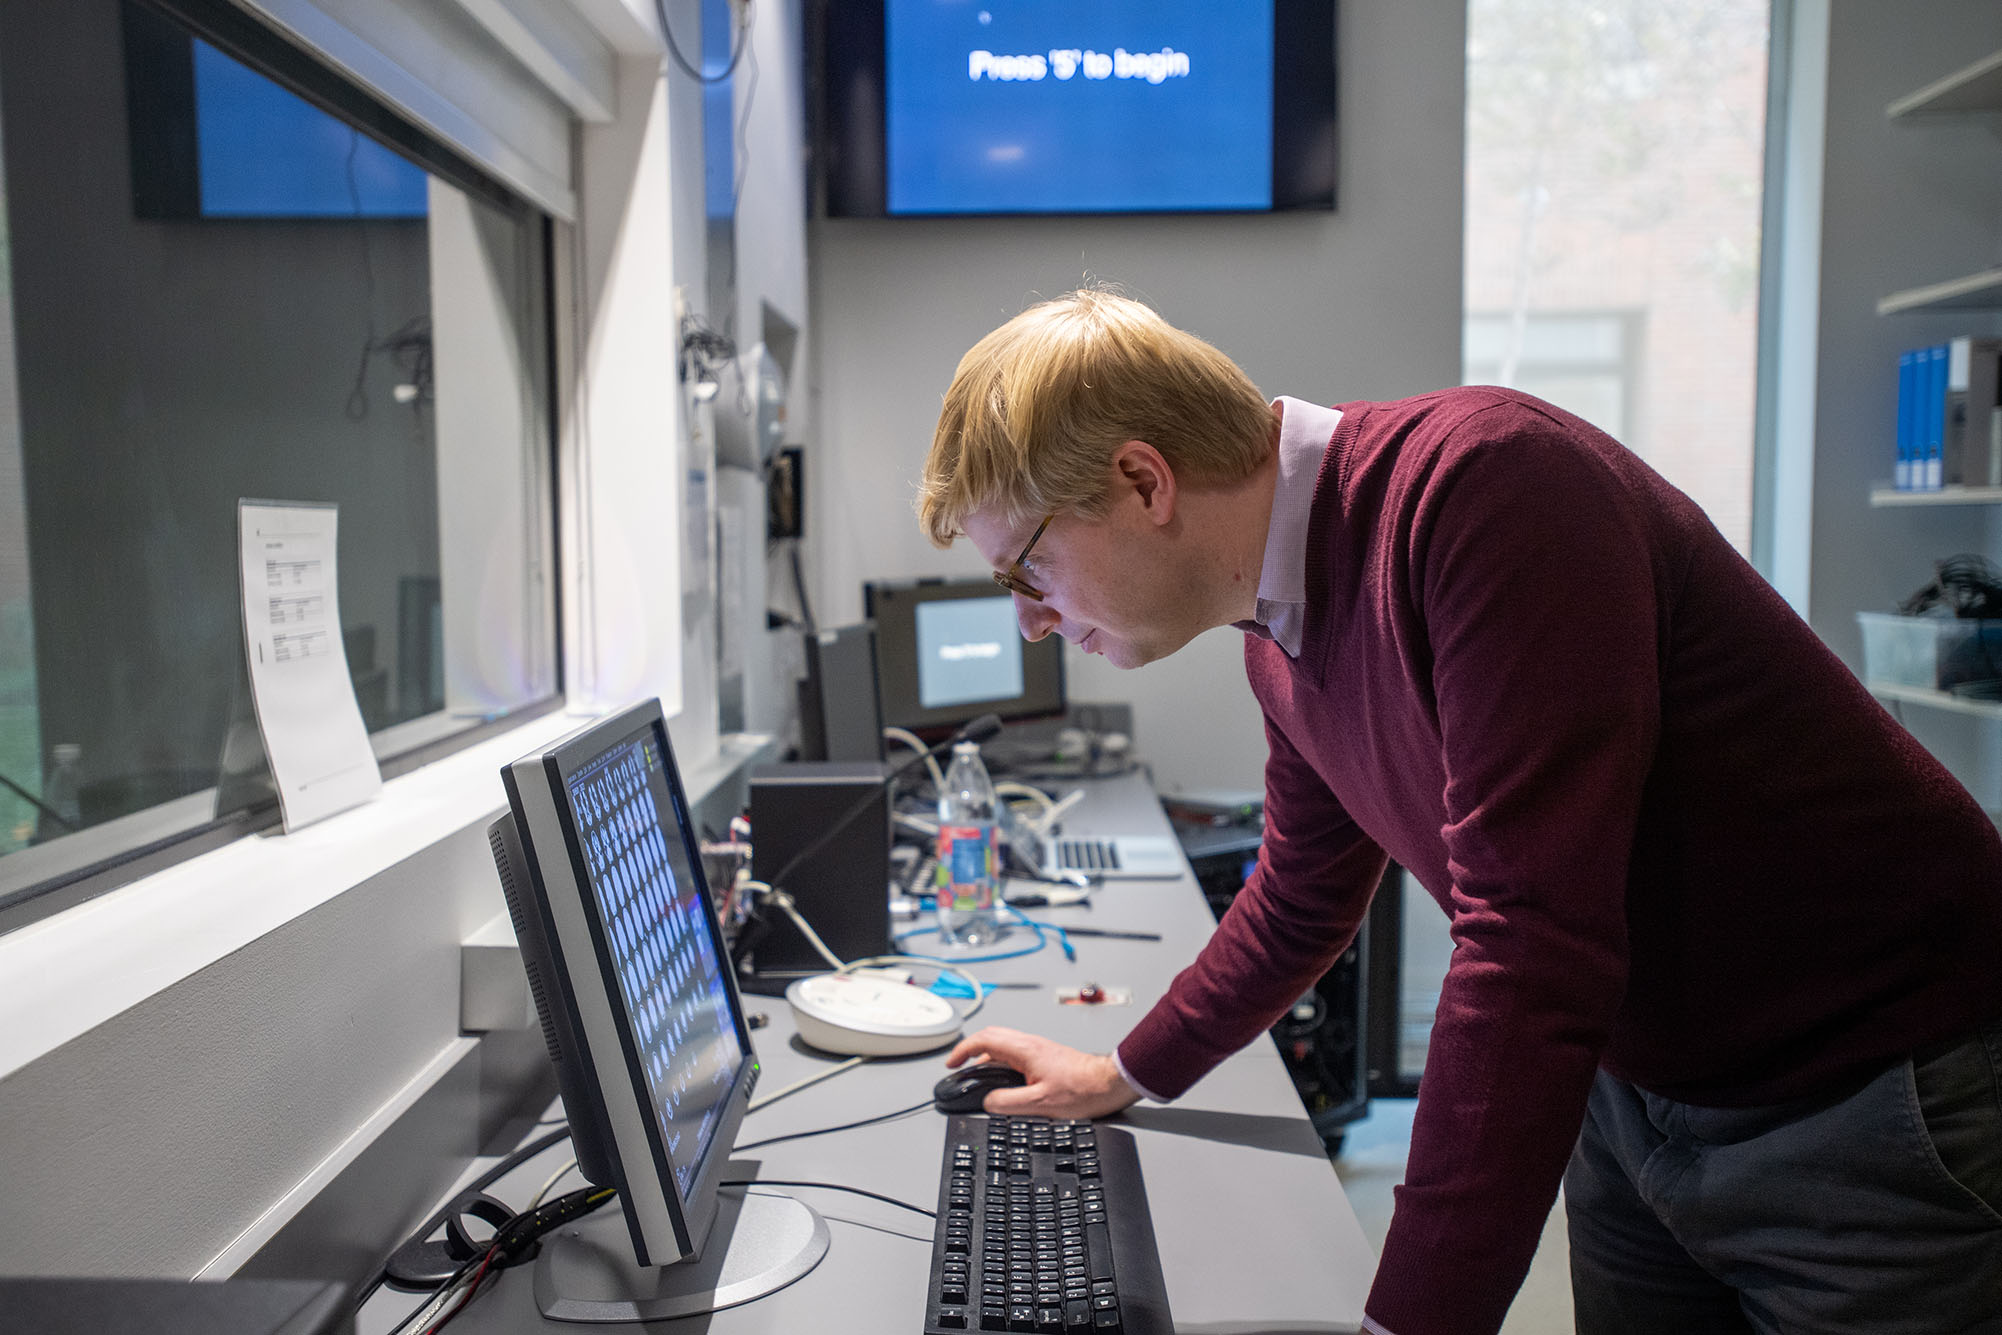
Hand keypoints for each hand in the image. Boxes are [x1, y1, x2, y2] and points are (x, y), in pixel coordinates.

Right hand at [944, 1026, 1141, 1118]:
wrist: (1109, 1084)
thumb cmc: (1083, 1090)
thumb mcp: (1040, 1103)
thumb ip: (1008, 1103)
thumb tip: (989, 1102)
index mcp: (1025, 1050)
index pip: (984, 1040)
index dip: (963, 1050)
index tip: (953, 1062)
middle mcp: (1031, 1044)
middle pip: (992, 1036)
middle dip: (971, 1049)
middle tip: (960, 1064)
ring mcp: (1039, 1049)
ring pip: (1004, 1044)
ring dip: (986, 1055)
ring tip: (978, 1074)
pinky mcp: (1046, 1057)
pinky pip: (1015, 1052)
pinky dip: (1001, 1061)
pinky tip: (1004, 1078)